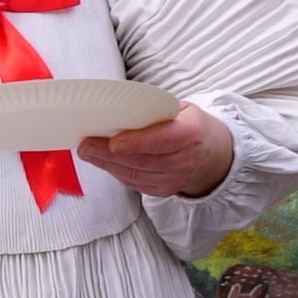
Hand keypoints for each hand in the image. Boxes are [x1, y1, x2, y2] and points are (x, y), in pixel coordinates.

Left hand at [77, 103, 234, 198]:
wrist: (212, 154)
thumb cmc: (189, 125)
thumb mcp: (180, 109)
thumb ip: (154, 110)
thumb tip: (115, 107)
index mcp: (191, 133)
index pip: (162, 141)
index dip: (136, 143)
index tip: (113, 142)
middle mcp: (185, 160)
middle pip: (142, 161)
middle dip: (109, 154)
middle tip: (85, 144)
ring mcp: (175, 179)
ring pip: (134, 174)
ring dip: (106, 164)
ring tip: (87, 151)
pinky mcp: (163, 190)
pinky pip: (134, 183)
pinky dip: (115, 172)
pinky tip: (102, 162)